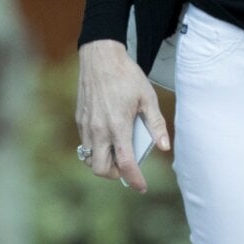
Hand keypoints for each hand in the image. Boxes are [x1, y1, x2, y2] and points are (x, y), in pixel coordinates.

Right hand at [75, 39, 169, 193]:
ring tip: (116, 153)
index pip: (125, 164)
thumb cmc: (125, 75)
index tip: (141, 187)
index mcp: (118, 126)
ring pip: (89, 159)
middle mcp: (98, 129)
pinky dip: (95, 149)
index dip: (135, 179)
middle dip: (114, 174)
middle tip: (127, 167)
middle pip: (101, 169)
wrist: (100, 56)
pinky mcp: (79, 119)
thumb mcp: (147, 97)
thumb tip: (164, 147)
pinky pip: (84, 144)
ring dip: (103, 162)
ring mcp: (86, 125)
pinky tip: (107, 138)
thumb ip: (156, 124)